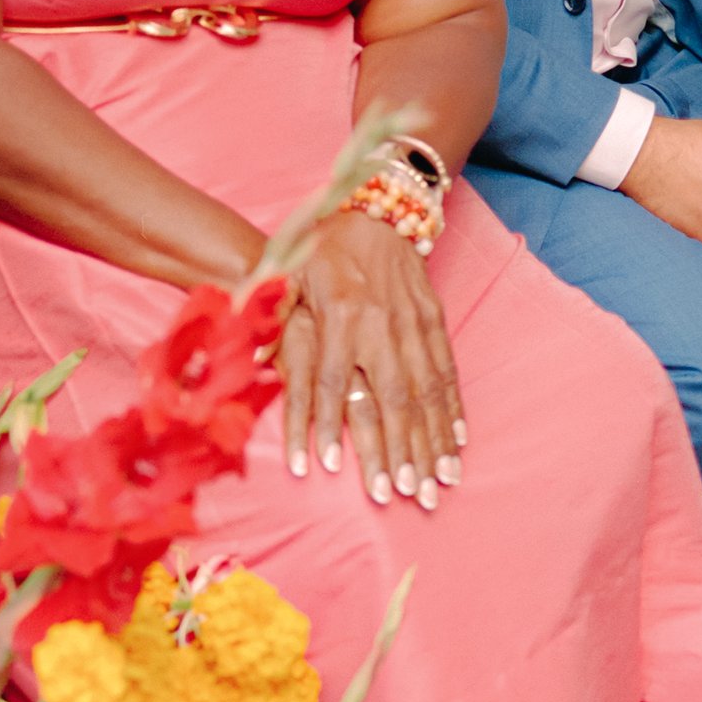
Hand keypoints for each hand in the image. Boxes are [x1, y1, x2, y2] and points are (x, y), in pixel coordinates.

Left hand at [279, 210, 464, 506]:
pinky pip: (446, 373)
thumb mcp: (284, 272)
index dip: (324, 425)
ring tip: (435, 484)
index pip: (329, 379)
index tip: (323, 468)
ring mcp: (411, 324)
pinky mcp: (434, 321)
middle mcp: (378, 323)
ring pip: (424, 393)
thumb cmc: (321, 246)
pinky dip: (453, 411)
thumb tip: (244, 356)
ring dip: (431, 442)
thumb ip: (267, 316)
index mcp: (336, 312)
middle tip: (399, 495)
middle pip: (388, 398)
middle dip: (395, 451)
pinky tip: (457, 444)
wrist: (378, 205)